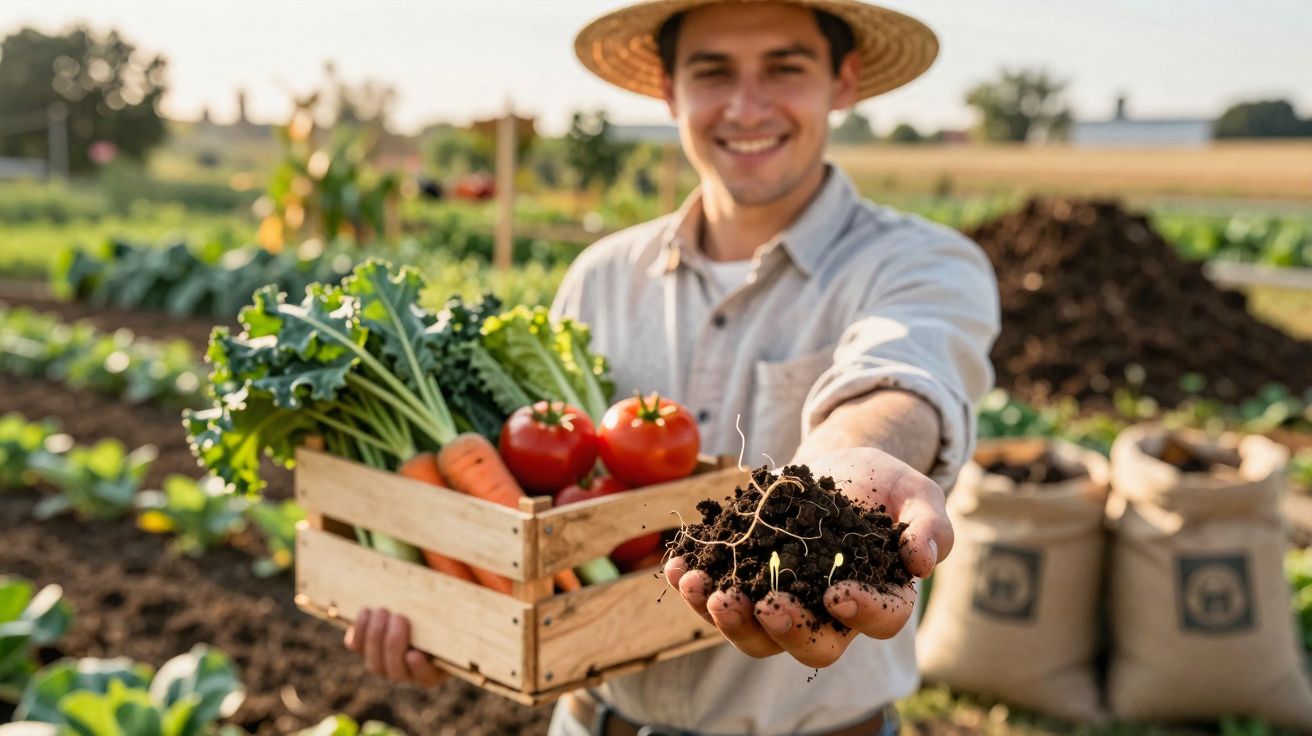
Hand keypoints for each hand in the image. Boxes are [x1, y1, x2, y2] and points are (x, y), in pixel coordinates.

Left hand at [344, 607, 448, 686]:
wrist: (415, 606)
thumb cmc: (440, 613)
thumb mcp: (451, 617)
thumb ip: (456, 618)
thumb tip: (479, 603)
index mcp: (434, 670)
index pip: (427, 679)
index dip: (419, 670)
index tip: (415, 654)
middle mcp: (407, 673)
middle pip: (396, 672)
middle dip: (394, 644)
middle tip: (400, 617)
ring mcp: (384, 664)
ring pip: (374, 663)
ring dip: (375, 636)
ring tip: (383, 611)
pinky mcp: (366, 649)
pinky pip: (356, 646)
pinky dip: (359, 631)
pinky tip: (367, 611)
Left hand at [664, 446, 951, 667]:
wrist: (836, 466)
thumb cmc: (882, 486)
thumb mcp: (916, 493)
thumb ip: (930, 525)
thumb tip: (921, 561)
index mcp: (881, 598)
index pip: (880, 620)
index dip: (862, 612)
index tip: (838, 593)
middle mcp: (830, 615)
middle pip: (813, 644)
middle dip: (785, 629)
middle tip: (765, 604)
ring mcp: (784, 603)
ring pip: (757, 634)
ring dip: (727, 618)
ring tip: (702, 588)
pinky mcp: (745, 584)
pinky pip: (716, 598)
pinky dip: (693, 587)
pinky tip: (676, 567)